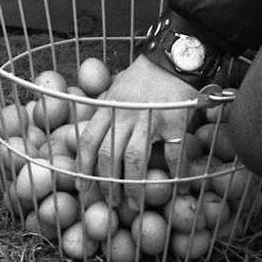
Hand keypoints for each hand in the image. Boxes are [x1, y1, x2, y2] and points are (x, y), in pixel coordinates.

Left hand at [75, 54, 197, 203]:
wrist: (174, 58)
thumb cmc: (145, 75)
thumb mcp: (117, 89)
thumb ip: (106, 110)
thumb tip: (94, 134)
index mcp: (109, 107)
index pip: (88, 139)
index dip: (83, 166)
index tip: (83, 187)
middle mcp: (125, 114)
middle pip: (109, 154)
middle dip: (107, 183)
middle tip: (112, 202)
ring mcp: (150, 118)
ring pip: (135, 158)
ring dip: (134, 185)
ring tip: (136, 204)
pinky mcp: (174, 121)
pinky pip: (174, 153)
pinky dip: (176, 174)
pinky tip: (178, 189)